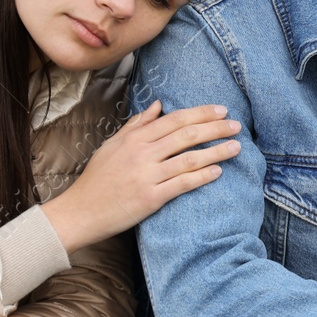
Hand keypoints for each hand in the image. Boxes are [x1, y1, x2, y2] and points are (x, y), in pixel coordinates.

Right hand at [42, 100, 240, 253]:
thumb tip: (158, 104)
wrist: (80, 211)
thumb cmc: (97, 179)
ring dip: (216, 151)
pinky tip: (218, 171)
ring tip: (236, 147)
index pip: (174, 119)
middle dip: (215, 127)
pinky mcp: (150, 197)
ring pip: (189, 158)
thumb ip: (137, 125)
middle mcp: (141, 153)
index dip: (201, 113)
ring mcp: (146, 175)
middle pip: (186, 134)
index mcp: (134, 138)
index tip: (221, 110)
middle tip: (236, 125)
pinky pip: (182, 184)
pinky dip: (202, 176)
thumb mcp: (112, 145)